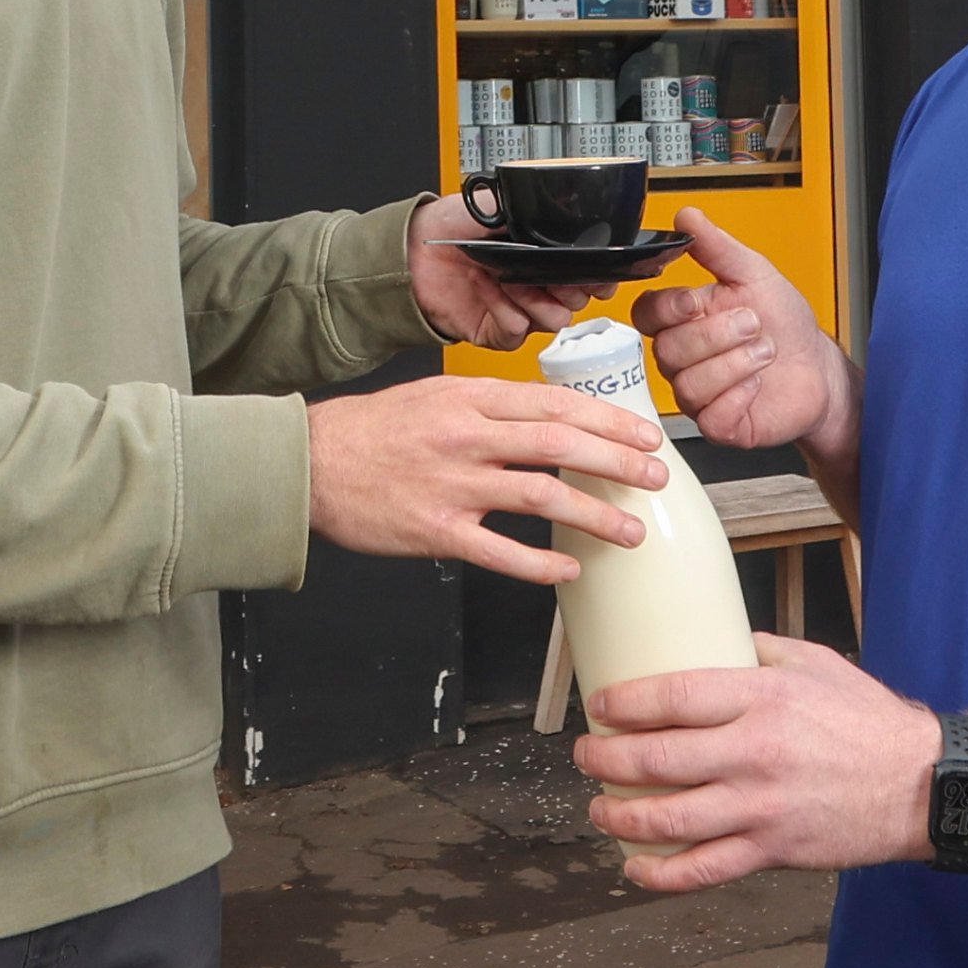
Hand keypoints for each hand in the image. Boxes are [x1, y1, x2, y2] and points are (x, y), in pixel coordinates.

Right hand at [306, 375, 658, 586]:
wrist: (309, 464)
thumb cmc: (373, 431)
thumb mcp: (434, 396)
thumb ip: (490, 406)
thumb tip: (549, 418)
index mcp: (470, 398)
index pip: (556, 404)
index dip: (609, 421)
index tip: (647, 435)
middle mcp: (467, 436)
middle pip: (561, 444)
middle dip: (619, 462)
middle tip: (657, 478)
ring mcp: (453, 484)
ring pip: (543, 495)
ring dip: (596, 514)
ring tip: (630, 530)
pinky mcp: (437, 530)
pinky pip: (501, 551)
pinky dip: (541, 565)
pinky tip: (569, 571)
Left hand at [405, 191, 597, 348]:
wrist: (413, 249)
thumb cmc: (450, 225)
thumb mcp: (500, 206)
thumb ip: (536, 212)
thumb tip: (569, 209)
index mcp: (545, 257)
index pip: (588, 275)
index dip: (596, 277)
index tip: (594, 271)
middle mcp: (537, 286)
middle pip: (577, 301)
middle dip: (567, 287)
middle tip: (546, 272)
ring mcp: (519, 310)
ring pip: (554, 320)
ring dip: (535, 299)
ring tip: (509, 277)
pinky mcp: (497, 331)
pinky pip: (517, 331)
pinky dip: (504, 309)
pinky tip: (487, 287)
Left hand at [575, 635, 937, 890]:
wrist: (922, 785)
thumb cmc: (868, 720)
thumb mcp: (815, 663)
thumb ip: (759, 650)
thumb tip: (715, 635)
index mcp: (762, 697)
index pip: (670, 696)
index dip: (621, 703)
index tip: (599, 706)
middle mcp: (754, 752)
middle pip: (653, 759)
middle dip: (603, 760)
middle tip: (587, 755)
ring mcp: (761, 807)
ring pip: (667, 820)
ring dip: (618, 816)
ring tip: (600, 807)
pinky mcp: (773, 850)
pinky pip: (702, 870)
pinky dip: (658, 875)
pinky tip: (634, 868)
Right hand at [632, 211, 854, 458]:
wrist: (819, 369)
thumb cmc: (785, 325)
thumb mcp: (755, 274)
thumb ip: (717, 248)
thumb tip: (687, 217)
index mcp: (683, 320)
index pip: (646, 314)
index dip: (667, 309)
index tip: (698, 302)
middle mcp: (684, 359)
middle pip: (668, 350)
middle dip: (717, 334)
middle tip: (754, 323)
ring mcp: (699, 395)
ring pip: (688, 385)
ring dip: (734, 363)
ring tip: (764, 351)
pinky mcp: (720, 425)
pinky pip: (711, 417)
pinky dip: (739, 395)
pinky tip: (758, 383)